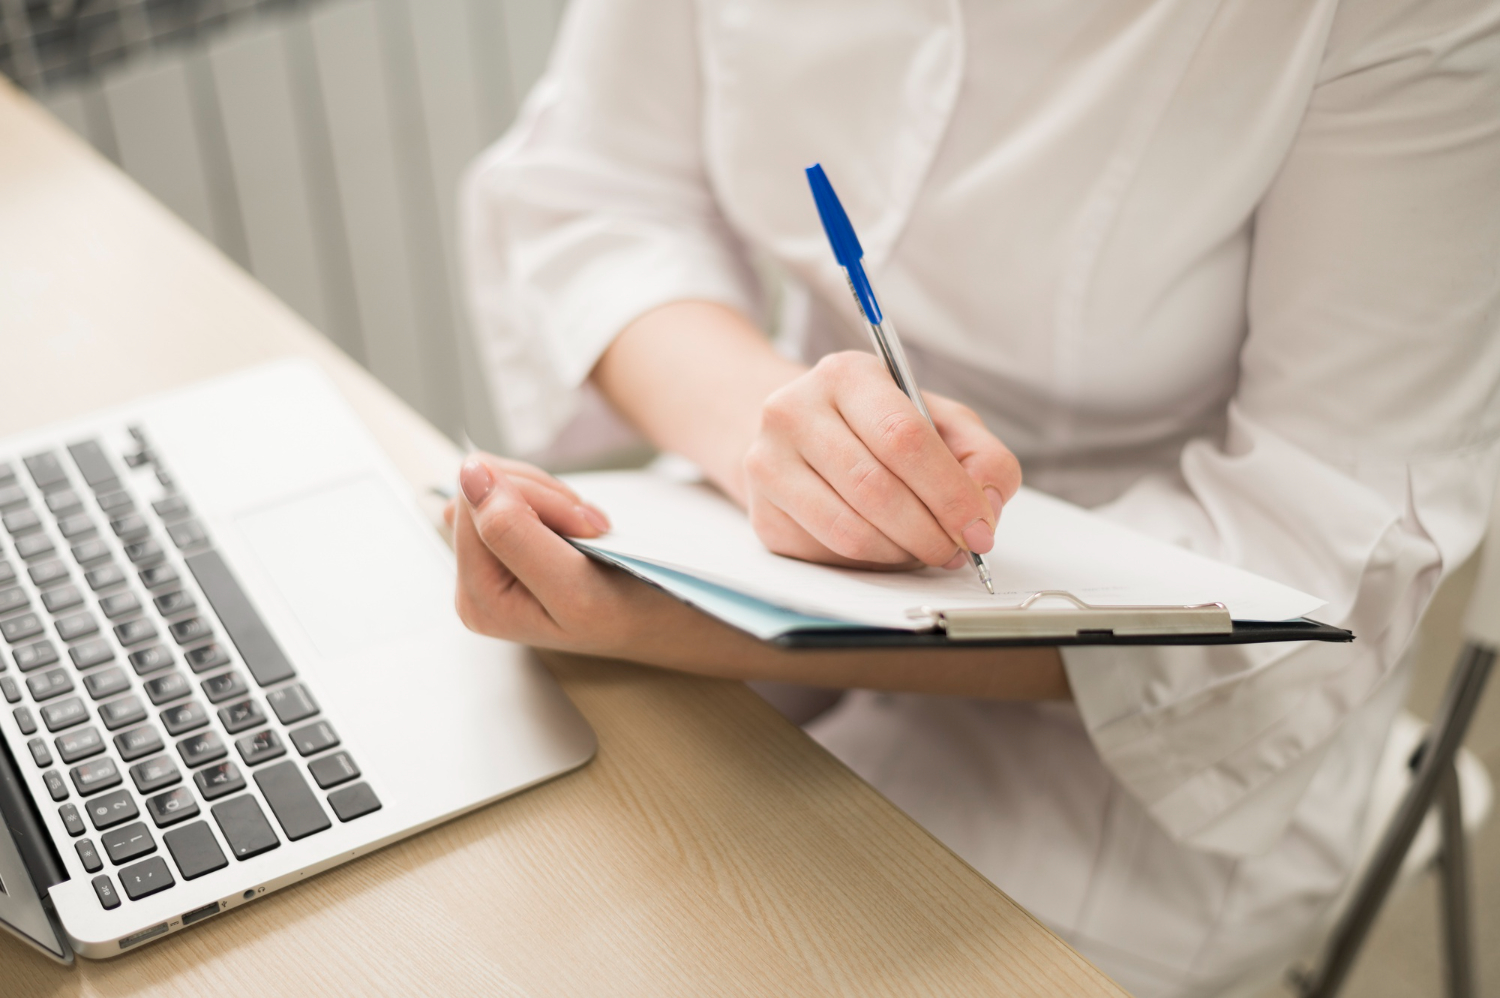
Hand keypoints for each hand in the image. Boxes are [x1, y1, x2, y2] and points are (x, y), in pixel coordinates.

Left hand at [446, 454, 660, 654]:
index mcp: (477, 597)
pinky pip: (515, 497)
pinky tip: (582, 530)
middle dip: (541, 497)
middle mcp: (473, 583)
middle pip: (477, 491)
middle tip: (590, 528)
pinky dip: (555, 502)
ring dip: (553, 498)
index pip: (471, 501)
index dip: (531, 497)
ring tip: (590, 531)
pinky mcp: (510, 550)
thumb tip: (468, 472)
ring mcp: (490, 566)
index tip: (585, 527)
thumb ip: (512, 531)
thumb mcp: (572, 586)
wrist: (667, 621)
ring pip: (498, 487)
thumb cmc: (630, 615)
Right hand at [742, 351, 1020, 569]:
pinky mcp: (761, 512)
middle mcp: (794, 411)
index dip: (949, 492)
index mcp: (846, 375)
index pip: (903, 437)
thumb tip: (987, 507)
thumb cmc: (878, 428)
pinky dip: (871, 562)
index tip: (979, 528)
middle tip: (958, 551)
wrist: (798, 435)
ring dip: (902, 554)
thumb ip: (980, 456)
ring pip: (850, 531)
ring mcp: (767, 463)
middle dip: (931, 532)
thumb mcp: (937, 421)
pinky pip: (828, 554)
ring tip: (925, 549)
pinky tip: (886, 546)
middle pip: (876, 488)